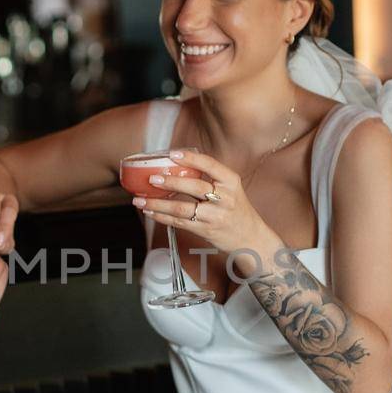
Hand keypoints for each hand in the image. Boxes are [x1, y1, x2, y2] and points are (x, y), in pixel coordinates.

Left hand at [131, 149, 275, 261]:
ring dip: (159, 204)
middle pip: (195, 187)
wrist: (251, 238)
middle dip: (171, 182)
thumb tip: (177, 165)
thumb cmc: (236, 210)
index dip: (191, 159)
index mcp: (231, 182)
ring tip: (140, 199)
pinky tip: (150, 212)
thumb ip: (210, 178)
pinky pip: (180, 222)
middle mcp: (225, 198)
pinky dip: (162, 217)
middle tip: (152, 178)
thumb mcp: (231, 189)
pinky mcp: (206, 230)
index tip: (172, 154)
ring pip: (183, 208)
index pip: (210, 165)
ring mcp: (215, 216)